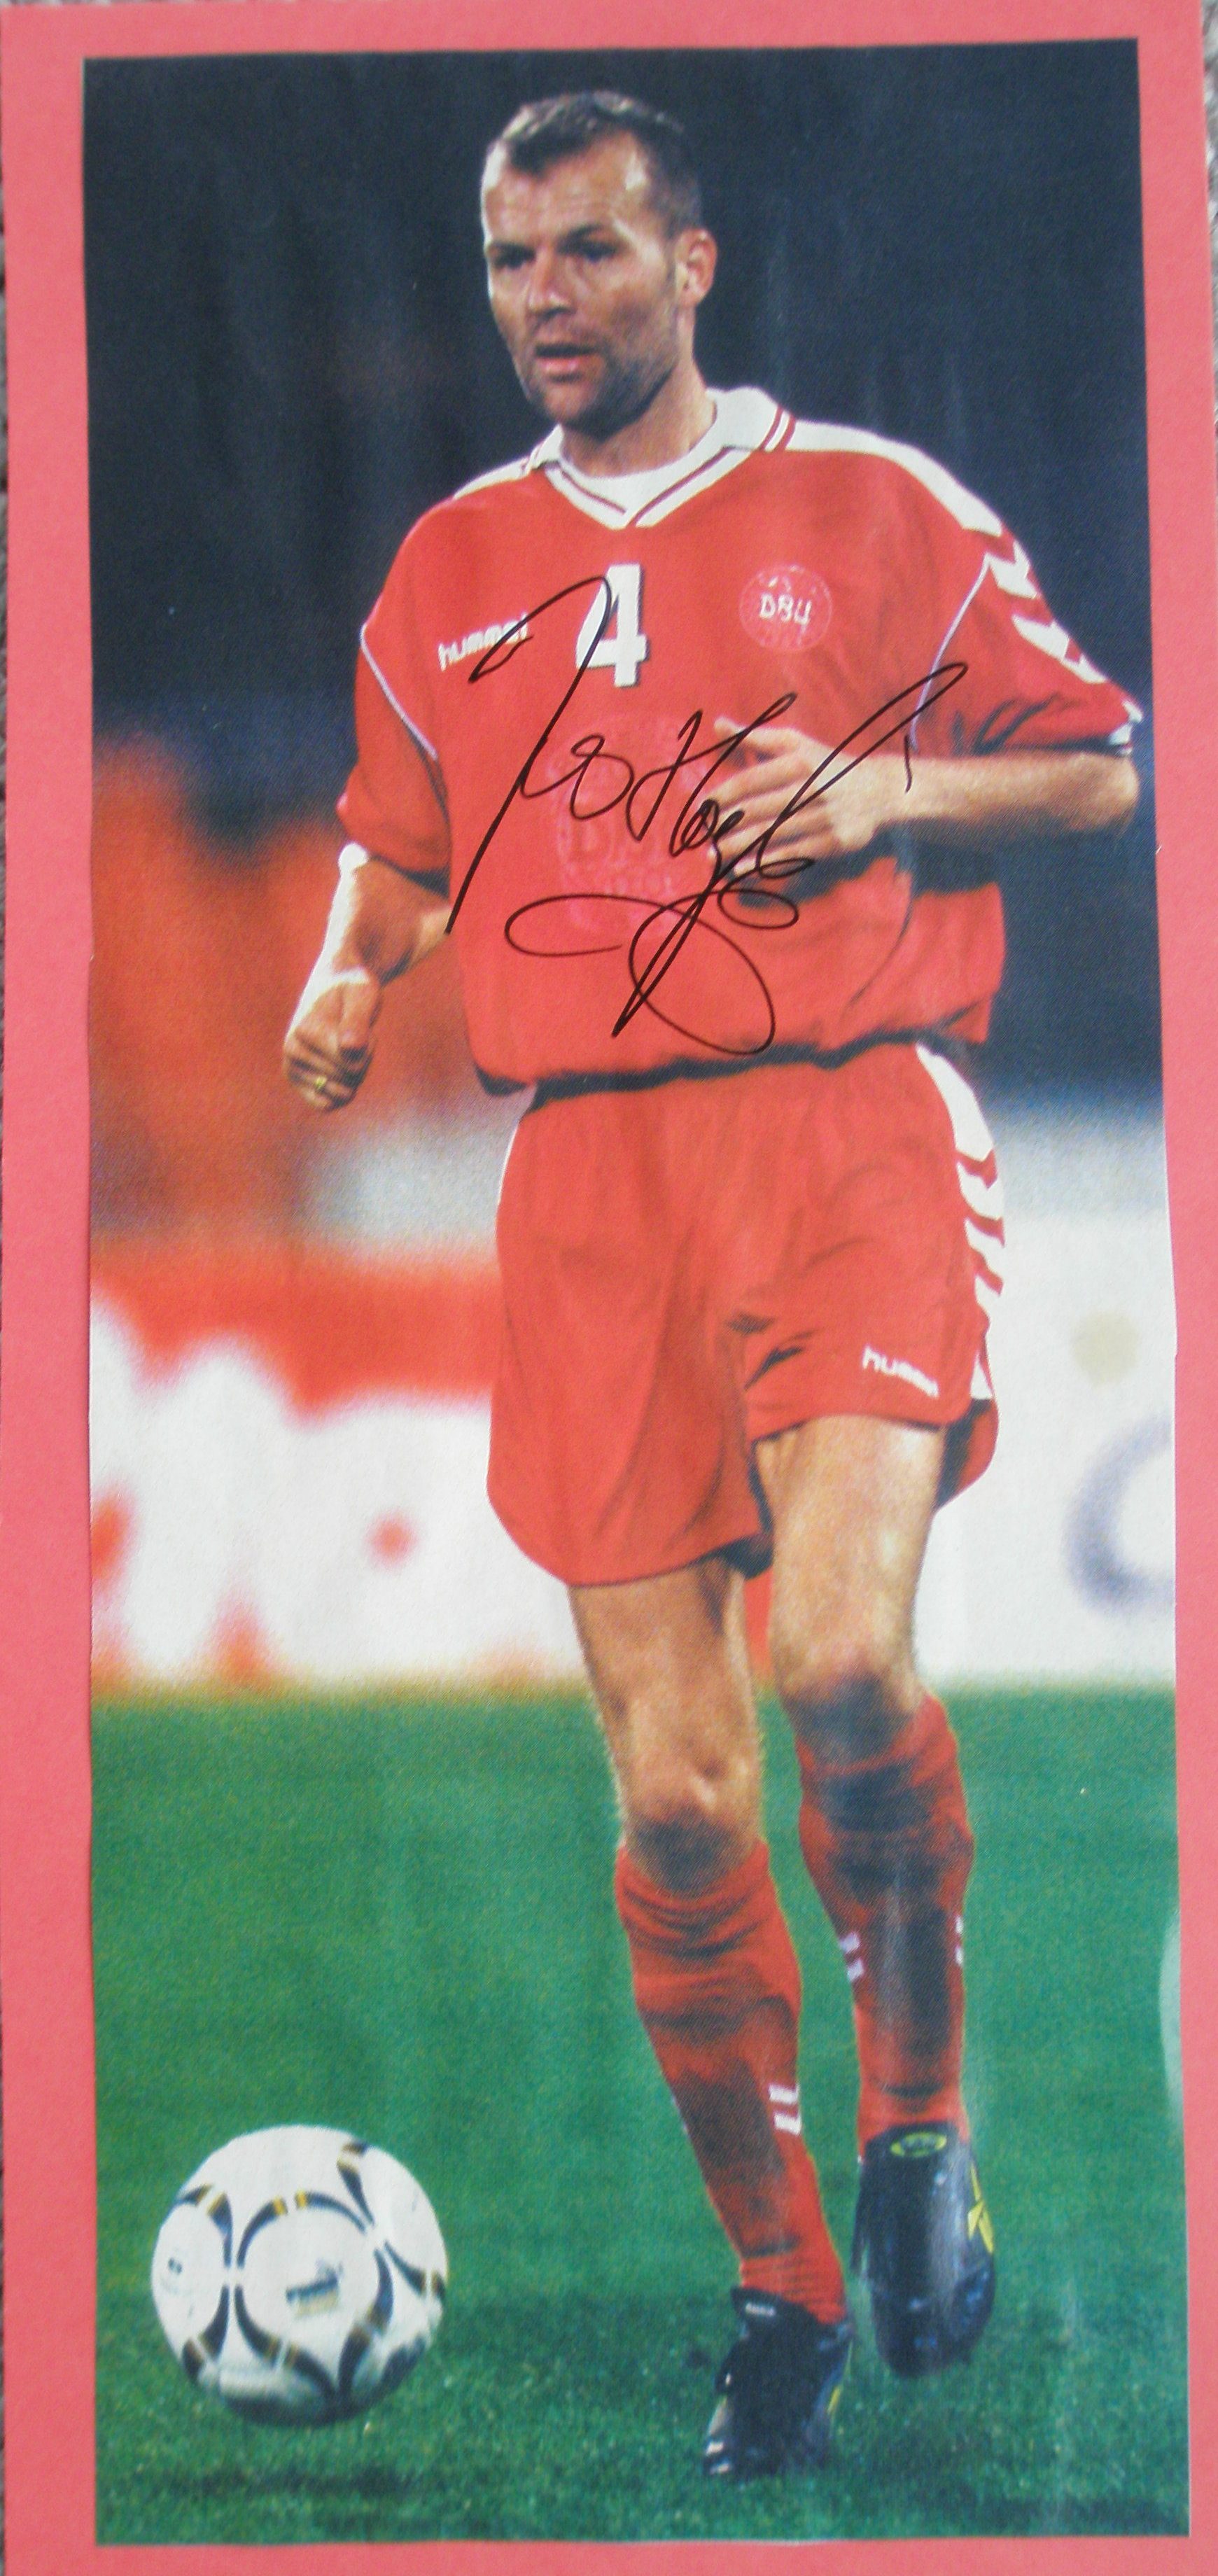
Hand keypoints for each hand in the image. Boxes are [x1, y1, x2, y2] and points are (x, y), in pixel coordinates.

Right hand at [283, 962, 381, 1111]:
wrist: (334, 987)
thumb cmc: (352, 990)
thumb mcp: (362, 994)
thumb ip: (357, 1020)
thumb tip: (349, 1048)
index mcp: (304, 1030)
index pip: (353, 1063)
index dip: (368, 1044)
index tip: (360, 1022)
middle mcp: (292, 1051)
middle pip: (351, 1076)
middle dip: (363, 1057)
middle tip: (353, 1032)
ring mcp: (291, 1068)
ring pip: (344, 1092)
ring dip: (355, 1072)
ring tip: (346, 1047)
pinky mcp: (296, 1082)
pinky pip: (326, 1105)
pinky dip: (342, 1091)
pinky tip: (339, 1068)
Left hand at [711, 721, 903, 876]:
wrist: (880, 790)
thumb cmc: (829, 765)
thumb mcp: (796, 743)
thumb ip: (755, 737)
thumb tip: (717, 724)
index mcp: (797, 761)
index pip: (751, 780)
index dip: (723, 795)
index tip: (701, 807)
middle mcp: (809, 788)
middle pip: (758, 809)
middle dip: (725, 825)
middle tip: (700, 836)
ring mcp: (822, 817)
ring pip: (772, 834)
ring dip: (739, 846)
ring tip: (712, 854)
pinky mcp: (833, 841)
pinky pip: (793, 853)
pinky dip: (765, 862)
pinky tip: (741, 869)